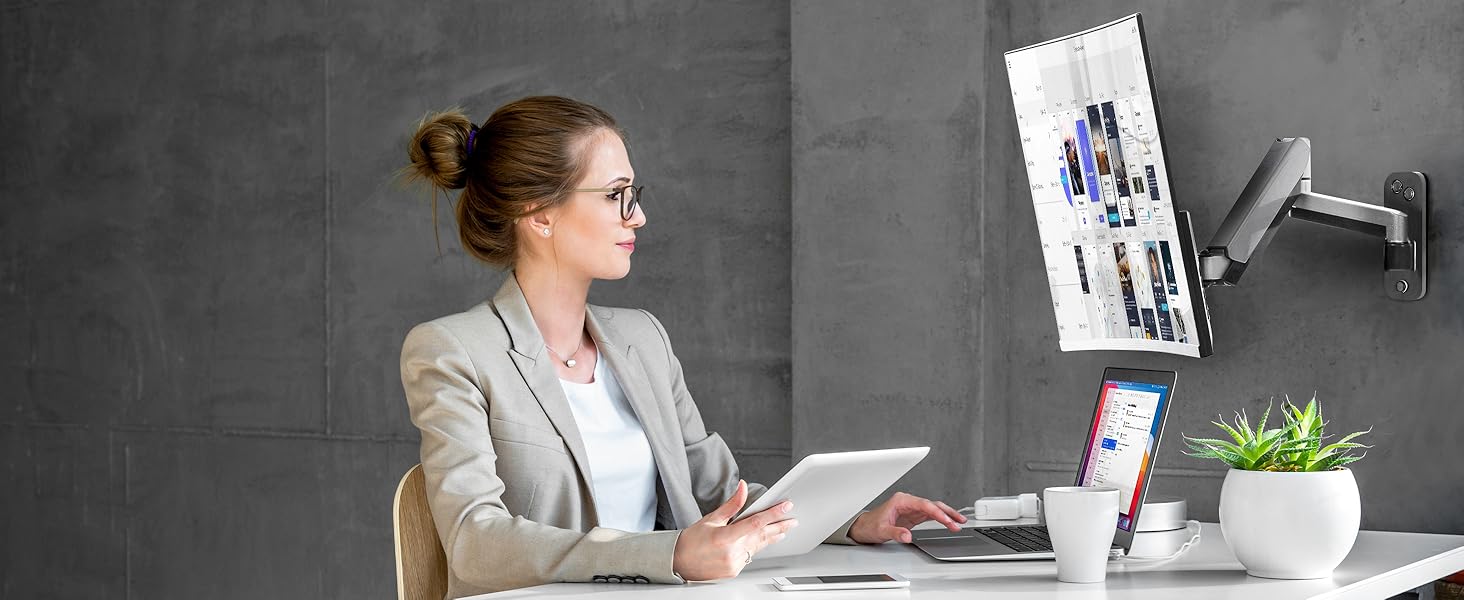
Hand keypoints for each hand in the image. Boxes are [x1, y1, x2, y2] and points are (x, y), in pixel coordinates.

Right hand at [672, 480, 798, 580]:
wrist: (678, 562)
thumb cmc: (691, 540)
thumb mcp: (711, 518)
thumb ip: (732, 505)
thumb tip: (743, 488)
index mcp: (724, 537)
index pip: (755, 523)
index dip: (773, 514)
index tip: (785, 506)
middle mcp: (731, 552)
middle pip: (762, 536)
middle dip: (779, 526)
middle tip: (792, 519)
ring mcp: (734, 564)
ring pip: (758, 547)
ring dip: (772, 537)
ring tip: (784, 529)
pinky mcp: (734, 571)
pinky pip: (750, 556)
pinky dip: (756, 547)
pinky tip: (764, 541)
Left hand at [848, 492, 966, 543]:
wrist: (864, 528)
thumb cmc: (870, 526)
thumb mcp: (882, 531)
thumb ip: (895, 533)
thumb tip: (908, 536)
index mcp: (901, 501)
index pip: (924, 505)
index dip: (937, 512)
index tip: (946, 520)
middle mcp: (908, 502)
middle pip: (932, 504)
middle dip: (947, 513)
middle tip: (958, 522)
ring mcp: (911, 508)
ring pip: (933, 509)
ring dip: (947, 515)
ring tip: (960, 522)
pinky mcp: (913, 515)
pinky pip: (930, 515)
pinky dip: (941, 518)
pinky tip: (950, 522)